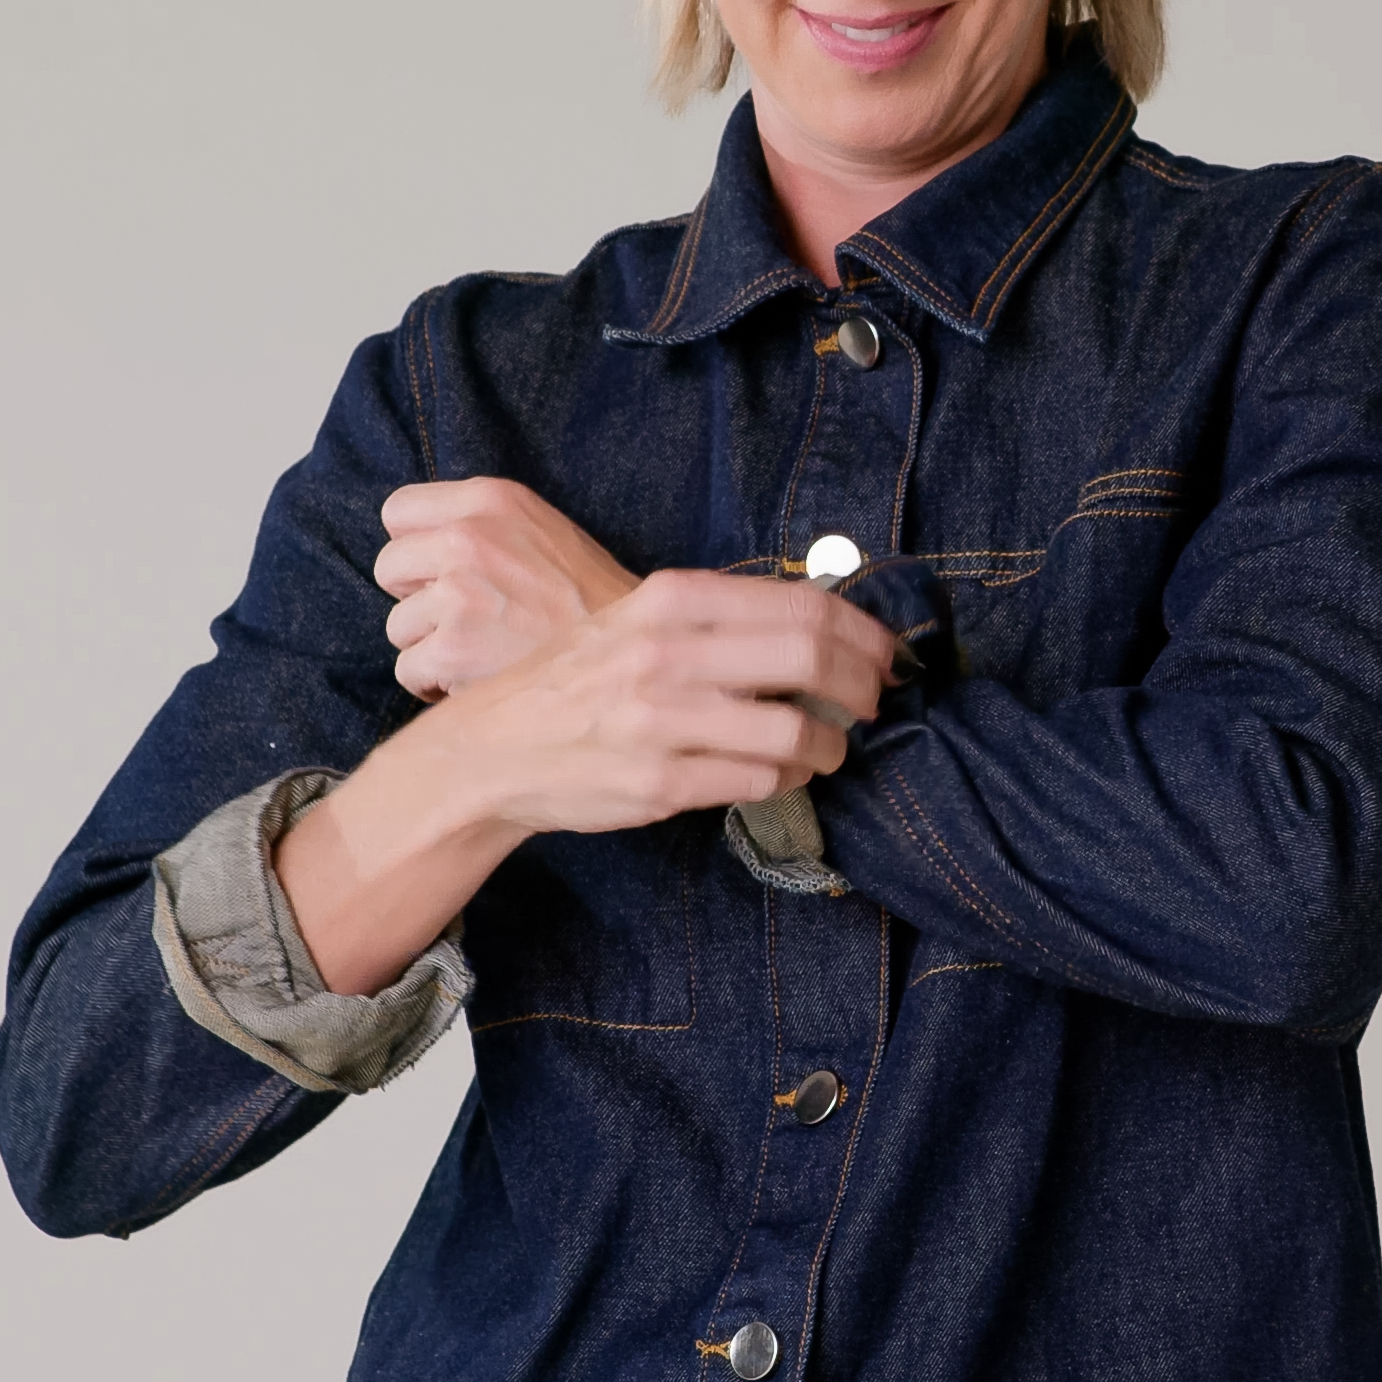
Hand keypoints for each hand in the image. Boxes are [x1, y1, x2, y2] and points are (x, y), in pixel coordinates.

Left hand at [375, 477, 639, 700]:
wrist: (632, 655)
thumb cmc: (590, 600)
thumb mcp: (544, 530)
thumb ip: (483, 522)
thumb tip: (419, 537)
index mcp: (491, 500)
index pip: (398, 511)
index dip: (416, 546)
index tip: (442, 571)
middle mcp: (467, 538)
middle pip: (389, 568)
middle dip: (418, 598)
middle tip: (465, 618)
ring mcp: (457, 594)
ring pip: (398, 625)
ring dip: (430, 646)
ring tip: (481, 651)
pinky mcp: (452, 649)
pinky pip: (408, 669)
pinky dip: (435, 684)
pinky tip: (475, 680)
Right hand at [447, 567, 893, 836]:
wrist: (495, 746)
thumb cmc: (582, 679)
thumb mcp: (642, 619)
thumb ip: (722, 617)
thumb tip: (826, 625)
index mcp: (671, 598)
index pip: (802, 603)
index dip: (864, 632)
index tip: (886, 652)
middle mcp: (668, 651)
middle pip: (811, 657)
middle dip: (863, 685)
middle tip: (873, 701)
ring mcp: (663, 719)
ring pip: (795, 731)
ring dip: (831, 745)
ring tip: (828, 748)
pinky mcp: (660, 782)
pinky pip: (760, 782)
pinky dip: (788, 780)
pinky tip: (781, 774)